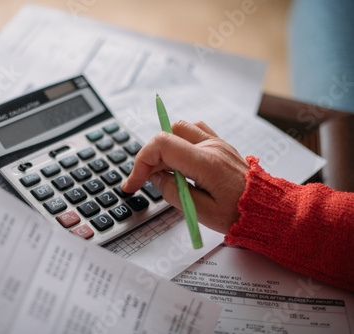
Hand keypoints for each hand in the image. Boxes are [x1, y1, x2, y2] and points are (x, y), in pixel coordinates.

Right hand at [121, 120, 249, 233]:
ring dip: (165, 147)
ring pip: (180, 128)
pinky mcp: (220, 146)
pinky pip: (194, 131)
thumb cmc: (240, 214)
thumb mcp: (202, 213)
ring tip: (164, 171)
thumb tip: (156, 177)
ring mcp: (217, 143)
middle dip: (150, 157)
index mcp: (207, 162)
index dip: (142, 161)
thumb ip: (174, 192)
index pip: (162, 145)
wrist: (268, 210)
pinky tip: (179, 160)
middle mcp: (212, 147)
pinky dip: (180, 142)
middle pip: (168, 134)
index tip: (135, 182)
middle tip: (148, 181)